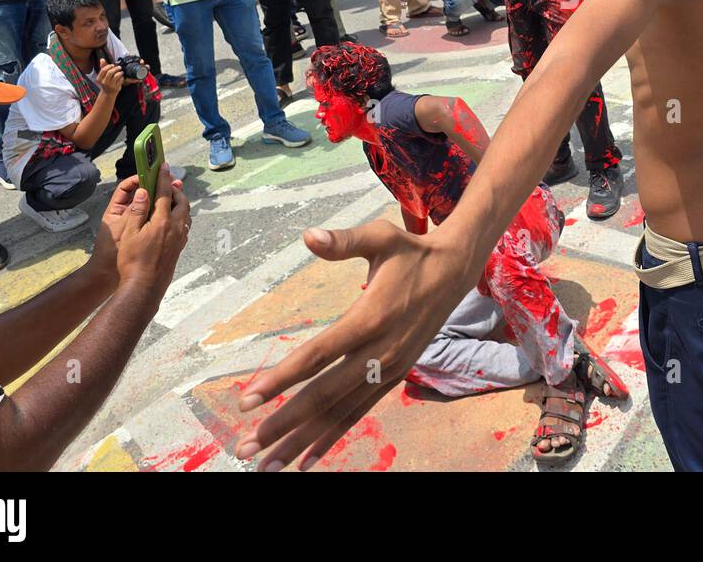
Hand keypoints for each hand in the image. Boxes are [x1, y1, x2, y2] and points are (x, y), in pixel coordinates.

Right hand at [96, 58, 125, 96]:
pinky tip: (122, 77)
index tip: (113, 65)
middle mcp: (104, 82)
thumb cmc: (106, 83)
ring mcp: (110, 85)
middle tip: (119, 67)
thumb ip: (103, 67)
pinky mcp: (116, 88)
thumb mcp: (103, 76)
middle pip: (110, 72)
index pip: (103, 70)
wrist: (108, 93)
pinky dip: (122, 77)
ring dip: (120, 72)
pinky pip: (120, 80)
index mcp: (99, 79)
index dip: (109, 66)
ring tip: (121, 72)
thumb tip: (102, 59)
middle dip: (116, 68)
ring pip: (116, 76)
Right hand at [114, 181, 190, 297]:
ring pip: (185, 214)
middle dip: (175, 190)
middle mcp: (176, 228)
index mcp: (163, 221)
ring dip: (179, 203)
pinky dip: (180, 216)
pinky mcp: (180, 247)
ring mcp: (180, 238)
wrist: (144, 286)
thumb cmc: (132, 260)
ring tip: (170, 199)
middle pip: (181, 202)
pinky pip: (184, 226)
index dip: (164, 178)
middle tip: (168, 183)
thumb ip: (138, 210)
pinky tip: (171, 220)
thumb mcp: (130, 233)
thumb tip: (144, 191)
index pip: (166, 193)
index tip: (164, 166)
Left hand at [233, 220, 474, 469]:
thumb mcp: (380, 237)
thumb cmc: (411, 252)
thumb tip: (308, 236)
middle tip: (246, 447)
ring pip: (341, 412)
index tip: (247, 400)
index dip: (281, 379)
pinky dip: (331, 436)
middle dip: (284, 425)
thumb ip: (343, 241)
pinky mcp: (396, 377)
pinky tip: (306, 458)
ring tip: (268, 465)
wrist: (456, 272)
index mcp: (371, 317)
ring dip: (302, 441)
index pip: (318, 355)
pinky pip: (359, 412)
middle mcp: (381, 351)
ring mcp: (390, 369)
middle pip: (325, 395)